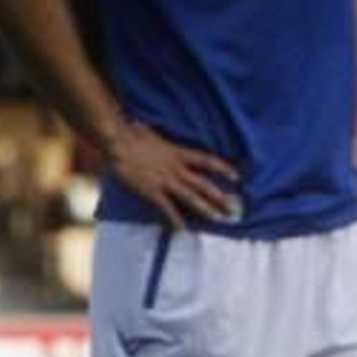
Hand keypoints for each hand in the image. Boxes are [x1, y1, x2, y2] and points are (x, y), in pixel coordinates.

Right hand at [106, 121, 238, 229]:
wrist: (118, 142)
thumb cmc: (132, 134)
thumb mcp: (151, 132)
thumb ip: (155, 136)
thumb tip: (142, 127)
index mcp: (178, 153)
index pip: (207, 161)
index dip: (223, 169)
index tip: (237, 177)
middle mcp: (176, 168)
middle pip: (204, 184)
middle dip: (220, 197)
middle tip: (235, 208)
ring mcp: (164, 180)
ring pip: (190, 197)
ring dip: (205, 209)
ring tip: (219, 219)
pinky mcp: (151, 190)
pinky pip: (166, 207)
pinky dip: (174, 218)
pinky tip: (182, 229)